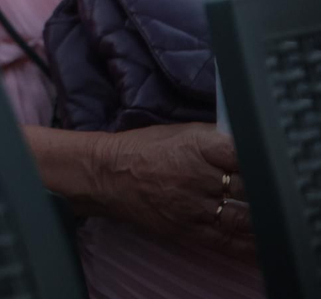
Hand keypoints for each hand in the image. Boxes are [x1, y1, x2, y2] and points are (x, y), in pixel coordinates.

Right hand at [94, 124, 254, 263]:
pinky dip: (249, 245)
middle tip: (271, 190)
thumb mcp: (181, 132)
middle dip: (264, 190)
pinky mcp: (188, 230)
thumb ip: (216, 138)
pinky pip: (228, 242)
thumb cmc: (143, 149)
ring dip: (261, 217)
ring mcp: (194, 206)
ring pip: (244, 217)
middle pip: (249, 187)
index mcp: (197, 146)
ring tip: (268, 214)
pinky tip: (260, 242)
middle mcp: (197, 176)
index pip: (245, 154)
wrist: (106, 176)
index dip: (260, 161)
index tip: (266, 163)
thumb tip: (247, 145)